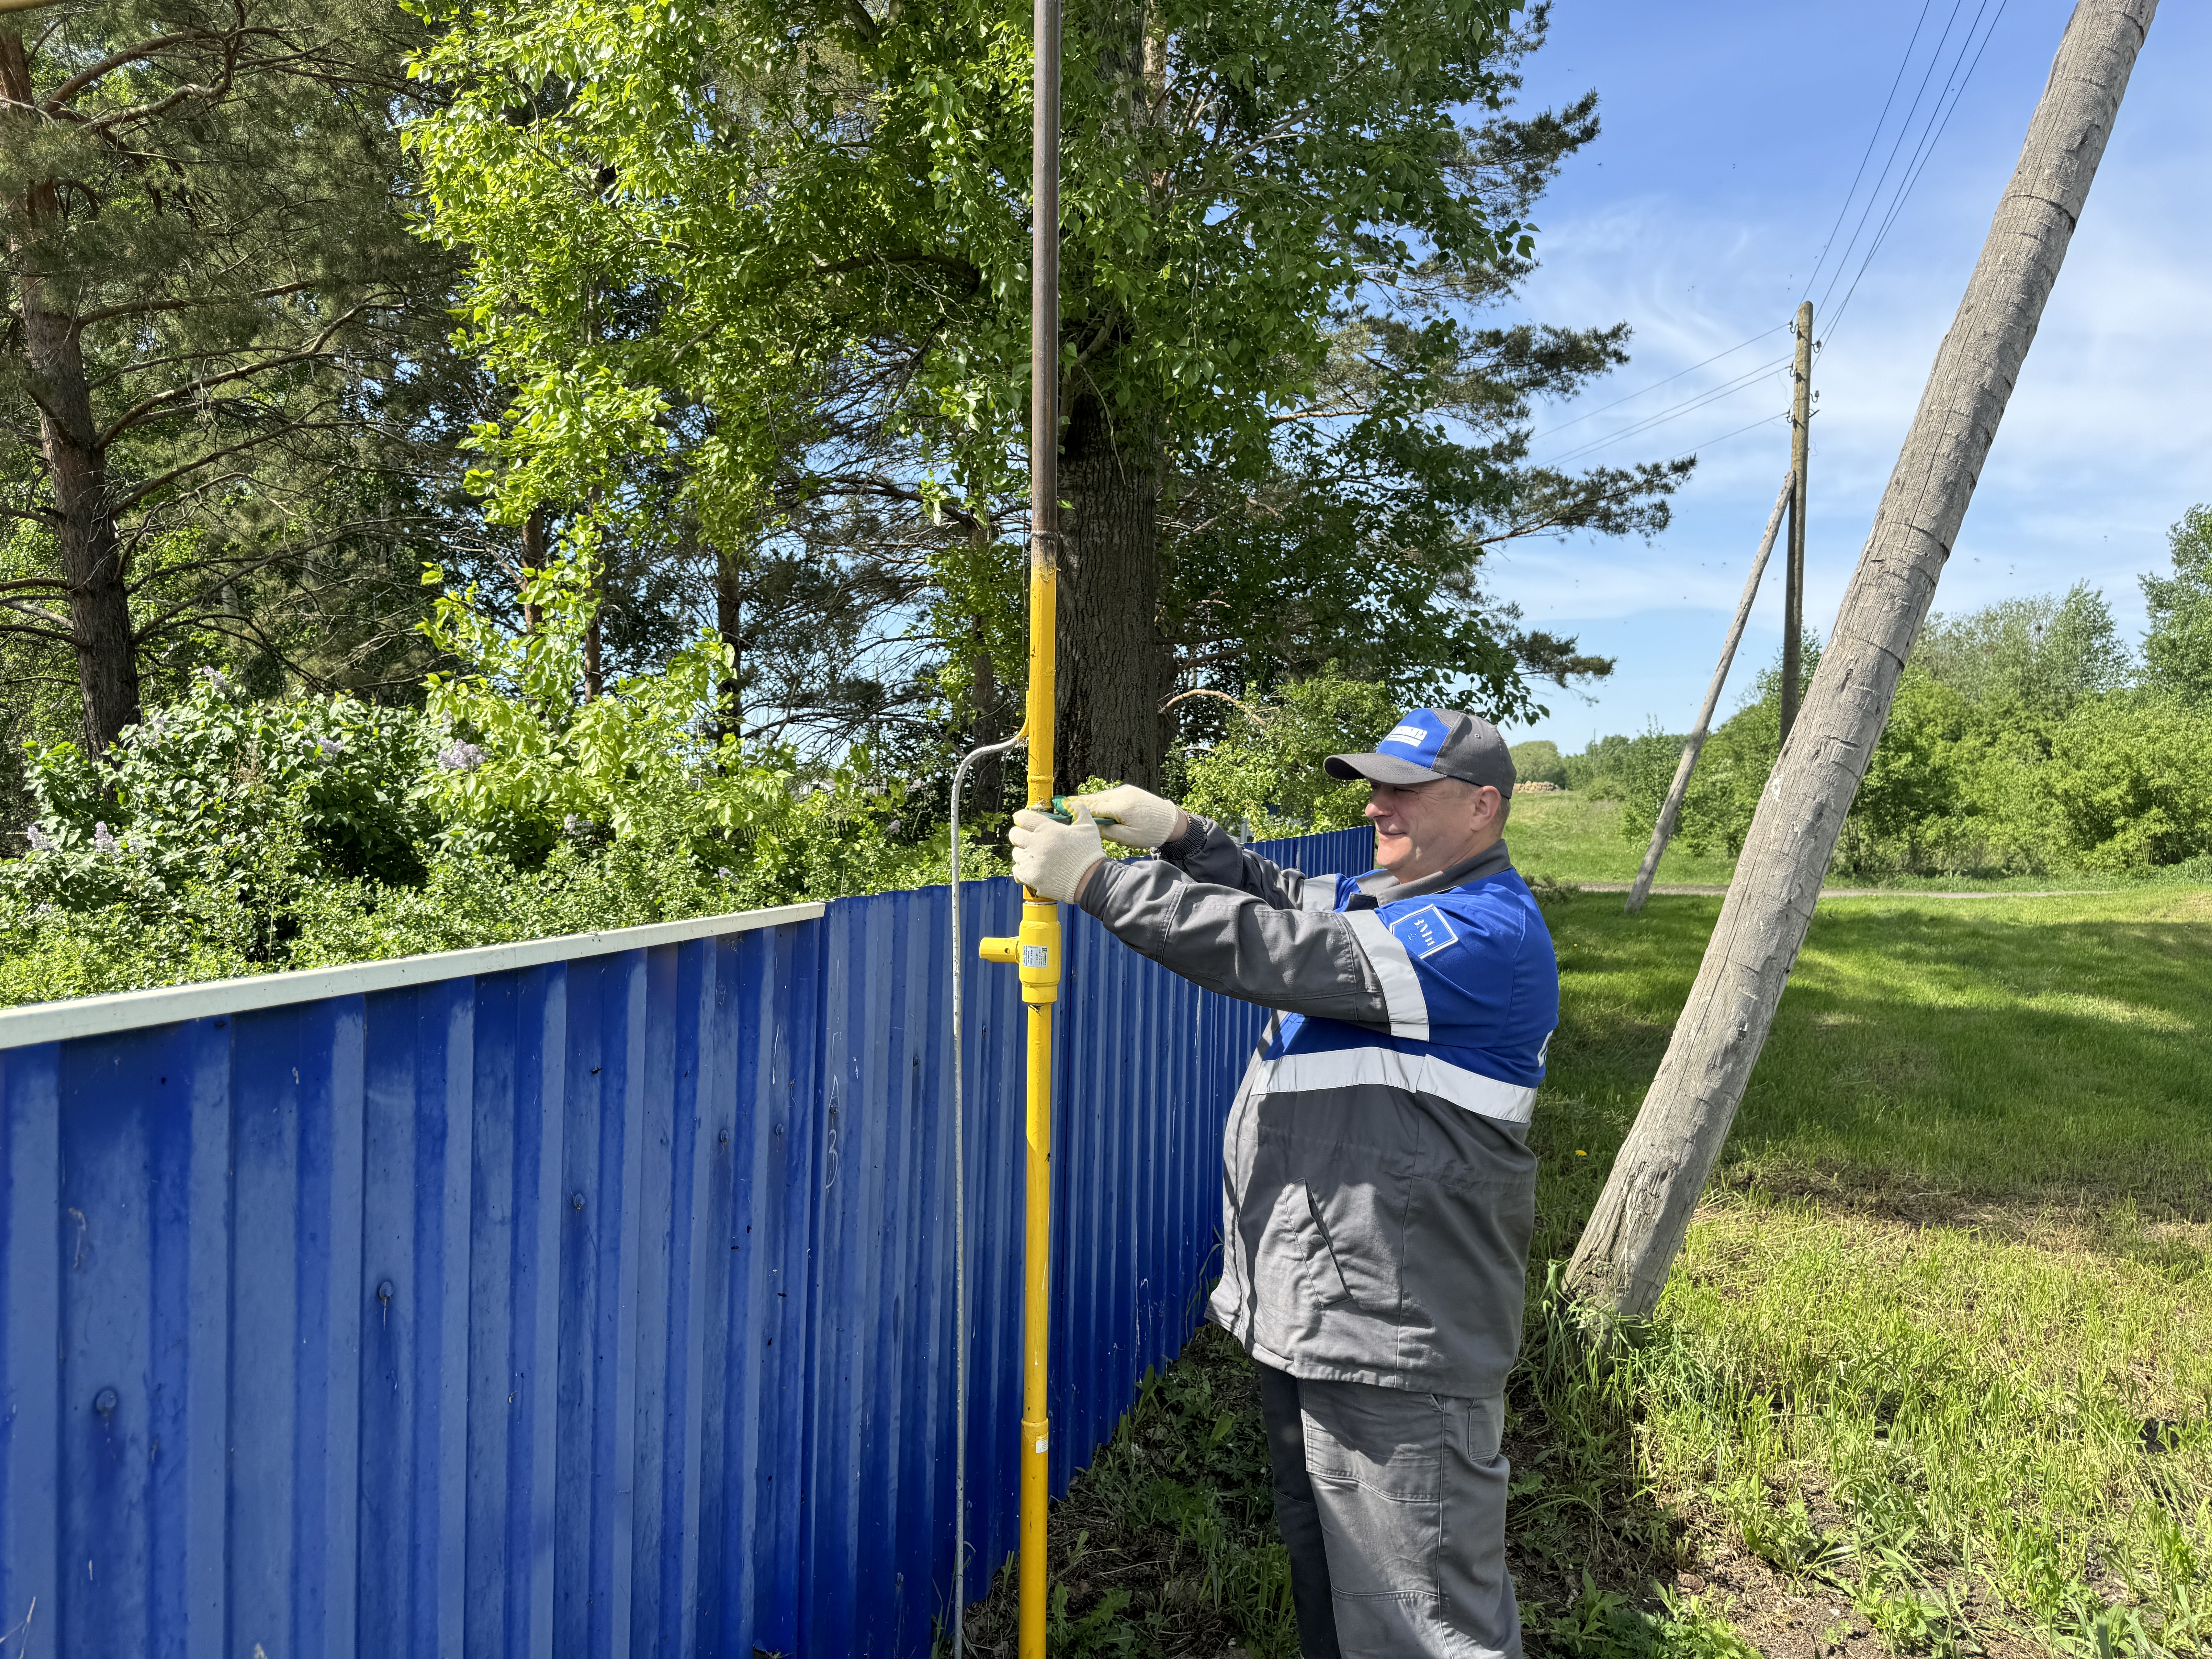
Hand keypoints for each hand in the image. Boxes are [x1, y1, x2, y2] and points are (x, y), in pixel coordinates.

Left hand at [1009, 806, 1105, 901]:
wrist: (1090, 880)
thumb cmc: (1089, 852)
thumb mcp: (1088, 826)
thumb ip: (1078, 809)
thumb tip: (1066, 801)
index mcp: (1048, 829)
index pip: (1023, 818)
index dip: (1021, 817)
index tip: (1022, 819)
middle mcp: (1037, 844)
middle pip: (1014, 834)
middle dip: (1018, 834)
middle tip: (1025, 837)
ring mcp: (1032, 862)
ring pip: (1015, 853)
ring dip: (1022, 852)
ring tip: (1032, 855)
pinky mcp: (1031, 878)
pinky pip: (1017, 870)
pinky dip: (1022, 868)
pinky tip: (1031, 868)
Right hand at [1064, 783, 1184, 848]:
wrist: (1172, 821)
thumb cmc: (1152, 832)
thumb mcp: (1129, 837)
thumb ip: (1108, 831)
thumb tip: (1090, 828)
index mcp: (1121, 807)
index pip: (1093, 807)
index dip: (1076, 808)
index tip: (1061, 809)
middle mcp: (1121, 795)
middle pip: (1094, 798)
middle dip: (1078, 802)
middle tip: (1060, 804)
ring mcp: (1125, 791)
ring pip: (1101, 795)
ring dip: (1088, 800)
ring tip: (1071, 804)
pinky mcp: (1128, 790)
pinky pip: (1109, 794)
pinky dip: (1099, 799)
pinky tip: (1091, 804)